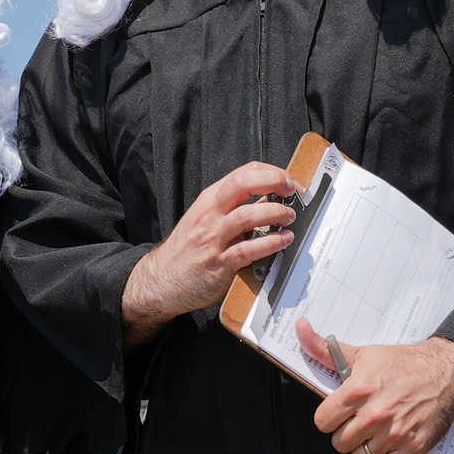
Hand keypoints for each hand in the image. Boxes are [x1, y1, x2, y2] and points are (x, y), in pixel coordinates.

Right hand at [120, 164, 297, 341]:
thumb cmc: (188, 250)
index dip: (270, 172)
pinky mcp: (218, 264)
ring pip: (246, 216)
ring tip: (290, 217)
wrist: (162, 281)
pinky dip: (269, 243)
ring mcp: (213, 239)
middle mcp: (210, 216)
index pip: (242, 173)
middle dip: (272, 181)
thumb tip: (269, 200)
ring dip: (274, 213)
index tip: (288, 180)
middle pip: (241, 184)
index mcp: (210, 201)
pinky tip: (283, 241)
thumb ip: (234, 209)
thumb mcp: (206, 220)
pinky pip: (247, 250)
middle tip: (292, 190)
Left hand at [301, 326, 453, 453]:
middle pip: (339, 443)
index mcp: (359, 390)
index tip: (337, 415)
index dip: (328, 419)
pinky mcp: (412, 447)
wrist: (445, 372)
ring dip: (360, 450)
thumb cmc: (404, 363)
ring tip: (368, 436)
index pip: (323, 421)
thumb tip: (301, 329)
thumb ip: (325, 349)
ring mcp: (394, 433)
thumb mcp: (362, 353)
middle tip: (355, 424)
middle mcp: (375, 414)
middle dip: (344, 434)